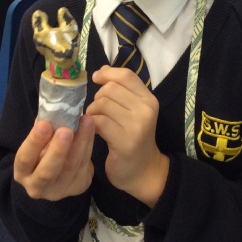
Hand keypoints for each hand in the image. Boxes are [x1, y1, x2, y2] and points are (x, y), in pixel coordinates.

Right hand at [14, 116, 94, 200]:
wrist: (58, 169)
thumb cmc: (44, 147)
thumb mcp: (39, 140)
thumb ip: (43, 128)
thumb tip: (53, 107)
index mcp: (23, 172)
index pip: (25, 159)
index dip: (34, 142)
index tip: (44, 124)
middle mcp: (37, 186)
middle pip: (48, 171)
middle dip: (58, 150)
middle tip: (66, 130)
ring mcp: (59, 191)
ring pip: (71, 167)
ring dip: (80, 142)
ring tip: (86, 121)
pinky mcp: (78, 187)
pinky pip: (85, 165)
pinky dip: (88, 145)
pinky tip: (91, 128)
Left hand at [86, 66, 168, 206]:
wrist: (143, 171)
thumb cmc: (133, 138)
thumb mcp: (133, 110)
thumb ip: (120, 90)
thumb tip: (101, 70)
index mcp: (149, 99)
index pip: (126, 75)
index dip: (108, 74)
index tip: (96, 78)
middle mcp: (146, 109)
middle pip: (110, 89)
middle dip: (97, 98)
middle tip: (97, 111)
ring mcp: (137, 126)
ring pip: (102, 104)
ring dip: (92, 112)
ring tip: (96, 122)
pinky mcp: (125, 141)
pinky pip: (99, 122)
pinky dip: (91, 124)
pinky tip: (95, 131)